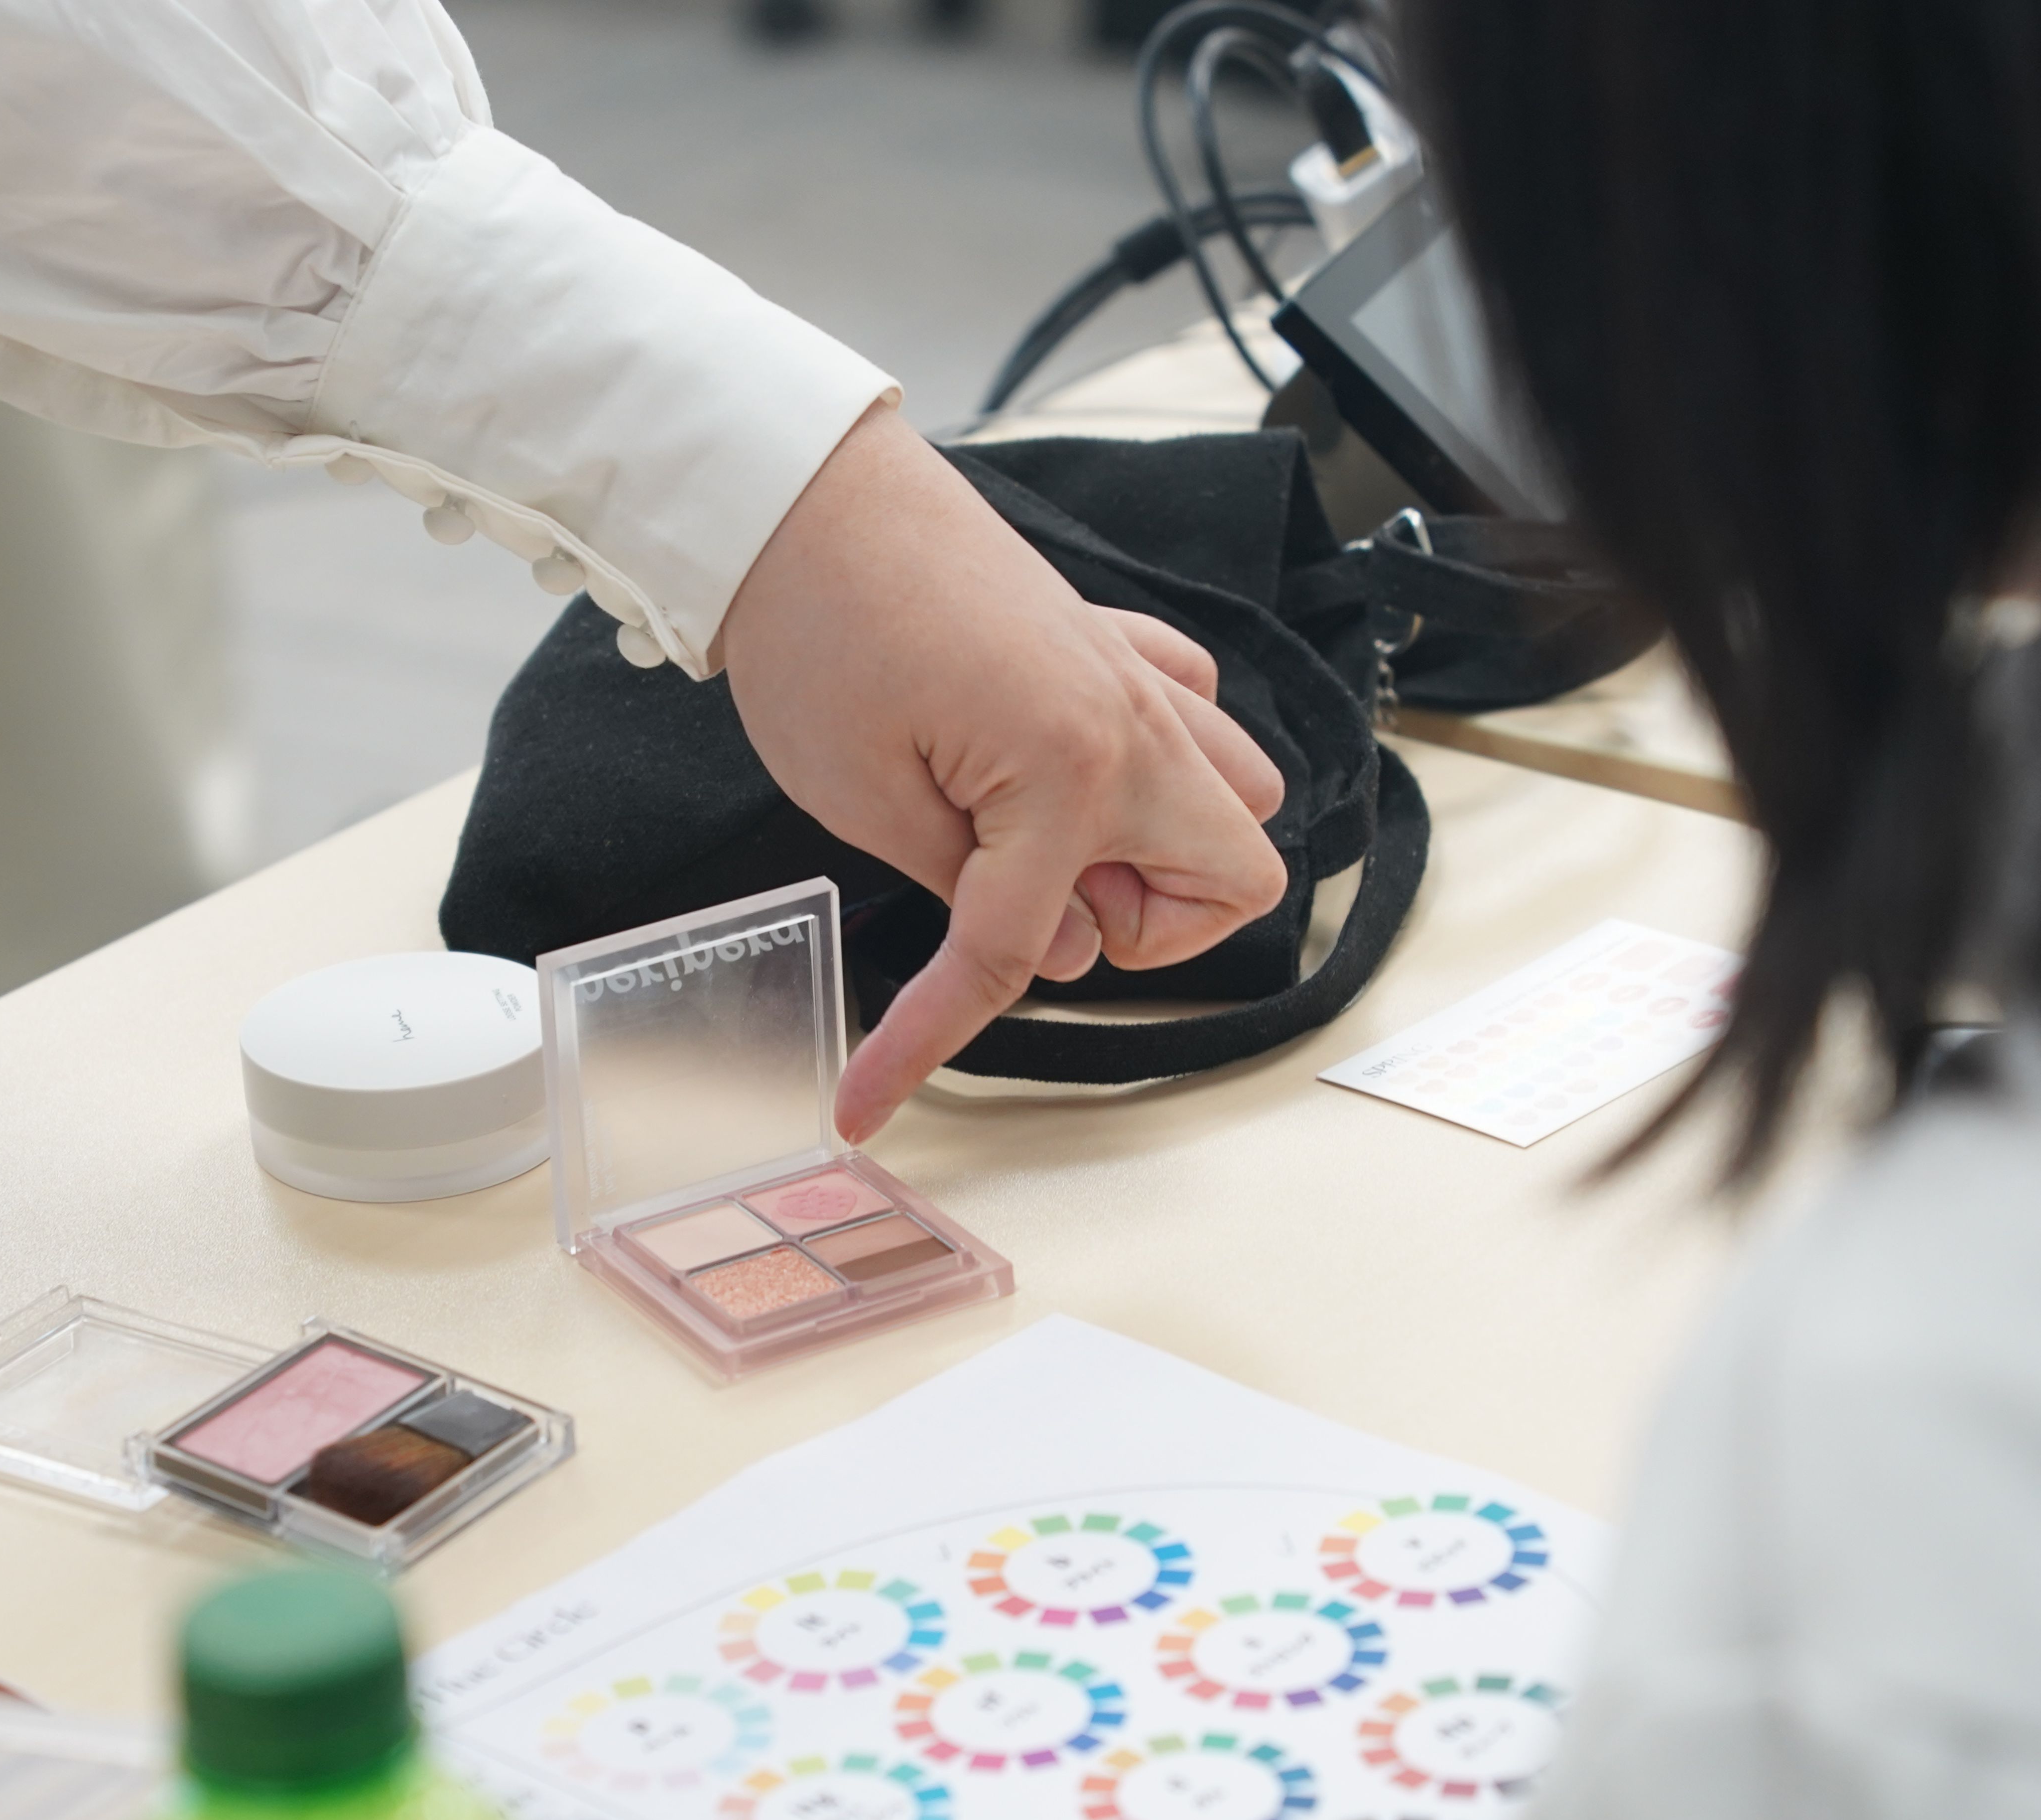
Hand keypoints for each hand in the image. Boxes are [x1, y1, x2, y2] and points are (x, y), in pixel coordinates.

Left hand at [716, 403, 1287, 1139]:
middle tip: (1028, 913)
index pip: (1022, 951)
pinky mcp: (1104, 639)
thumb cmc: (819, 629)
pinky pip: (1191, 713)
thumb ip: (966, 892)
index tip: (870, 1101)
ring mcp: (1131, 675)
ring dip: (1170, 853)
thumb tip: (1053, 948)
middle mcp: (1133, 723)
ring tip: (1055, 852)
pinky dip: (1159, 762)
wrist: (801, 497)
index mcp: (1073, 769)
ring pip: (1239, 798)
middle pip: (1232, 882)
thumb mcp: (862, 798)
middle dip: (1144, 928)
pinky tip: (1072, 771)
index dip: (932, 1039)